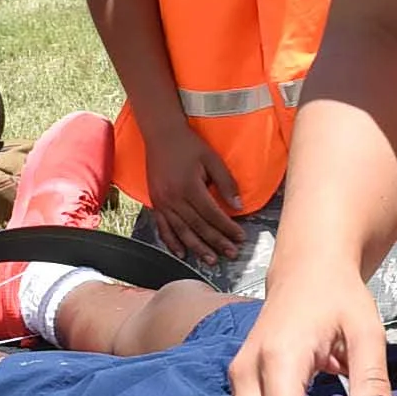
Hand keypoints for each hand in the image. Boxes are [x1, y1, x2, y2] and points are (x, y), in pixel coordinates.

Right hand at [142, 118, 244, 268]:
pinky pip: (163, 227)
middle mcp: (174, 198)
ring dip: (197, 247)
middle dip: (216, 242)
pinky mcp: (155, 204)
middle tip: (231, 254)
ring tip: (211, 259)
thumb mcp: (212, 159)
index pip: (212, 214)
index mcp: (189, 186)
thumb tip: (238, 206)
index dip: (227, 227)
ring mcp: (162, 202)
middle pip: (198, 226)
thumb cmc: (189, 146)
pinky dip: (172, 242)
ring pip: (182, 231)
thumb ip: (226, 182)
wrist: (161, 136)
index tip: (240, 237)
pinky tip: (182, 253)